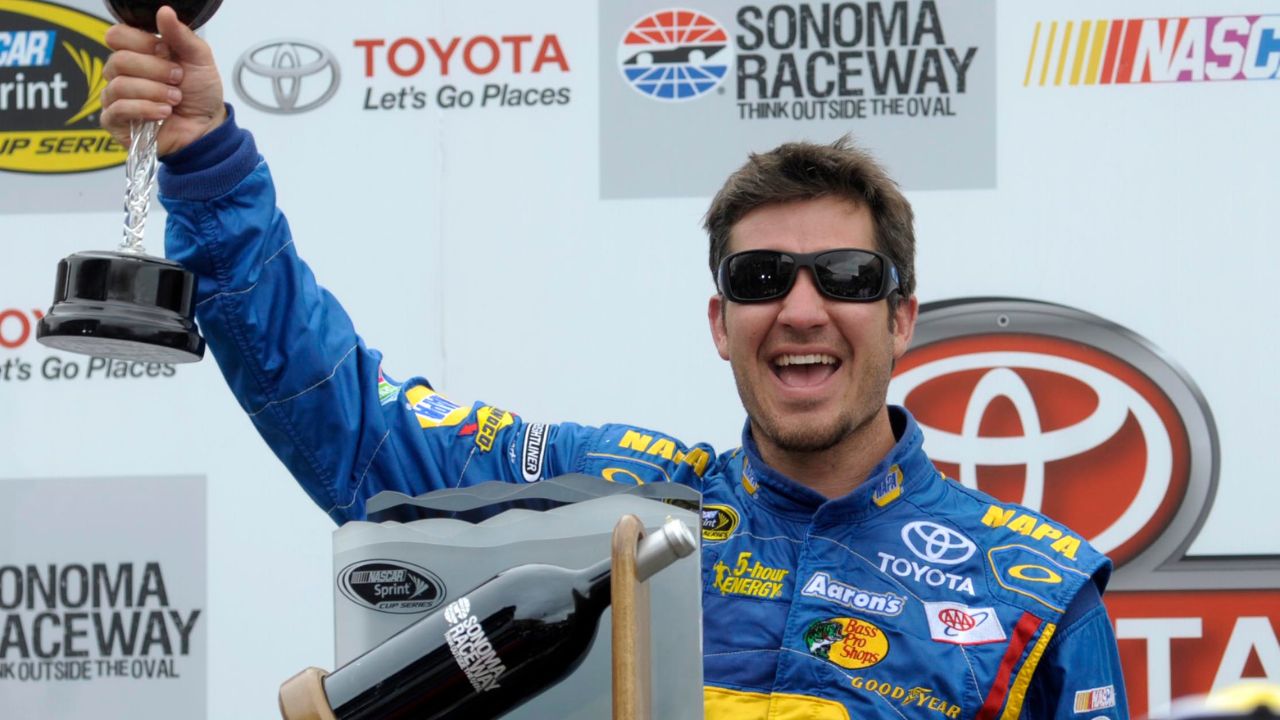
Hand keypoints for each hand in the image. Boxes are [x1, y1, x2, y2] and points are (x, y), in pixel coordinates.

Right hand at [101, 6, 225, 154]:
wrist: (207, 127)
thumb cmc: (200, 94)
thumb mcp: (199, 59)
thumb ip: (181, 35)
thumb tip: (164, 11)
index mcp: (137, 53)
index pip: (117, 36)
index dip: (142, 43)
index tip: (168, 53)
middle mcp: (122, 73)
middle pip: (119, 61)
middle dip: (155, 71)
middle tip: (177, 79)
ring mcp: (116, 97)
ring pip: (119, 86)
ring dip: (154, 92)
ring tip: (174, 99)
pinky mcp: (115, 122)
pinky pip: (118, 109)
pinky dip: (146, 109)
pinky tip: (163, 113)